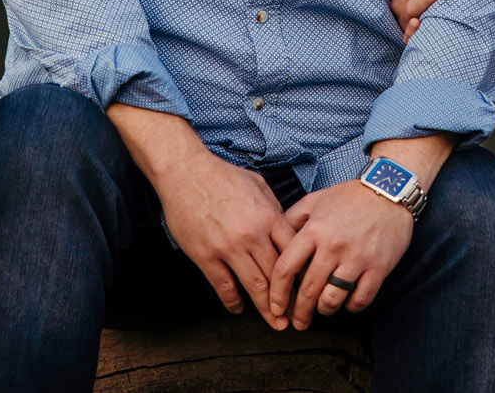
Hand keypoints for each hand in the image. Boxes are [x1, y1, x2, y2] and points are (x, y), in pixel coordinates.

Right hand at [150, 154, 297, 328]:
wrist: (186, 172)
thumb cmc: (222, 176)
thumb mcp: (259, 186)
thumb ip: (275, 209)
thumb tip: (287, 228)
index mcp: (269, 216)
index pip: (294, 254)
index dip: (304, 274)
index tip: (308, 289)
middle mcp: (252, 235)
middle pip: (277, 275)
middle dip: (290, 300)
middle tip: (297, 316)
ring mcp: (228, 247)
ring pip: (254, 286)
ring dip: (267, 308)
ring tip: (276, 322)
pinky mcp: (206, 256)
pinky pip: (224, 286)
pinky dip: (233, 301)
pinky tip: (238, 308)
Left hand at [270, 179, 414, 327]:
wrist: (389, 190)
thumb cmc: (349, 197)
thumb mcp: (315, 201)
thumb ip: (292, 220)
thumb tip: (273, 241)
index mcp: (314, 230)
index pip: (285, 269)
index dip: (277, 294)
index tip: (276, 307)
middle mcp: (333, 245)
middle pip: (308, 290)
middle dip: (299, 312)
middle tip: (298, 323)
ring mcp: (357, 258)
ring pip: (332, 299)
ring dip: (324, 310)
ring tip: (323, 310)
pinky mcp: (378, 267)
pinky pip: (360, 299)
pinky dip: (351, 306)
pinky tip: (348, 302)